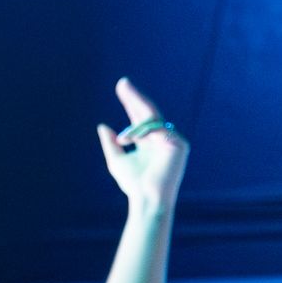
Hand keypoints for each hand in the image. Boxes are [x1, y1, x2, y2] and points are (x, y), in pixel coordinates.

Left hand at [96, 79, 188, 218]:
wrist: (147, 199)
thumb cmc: (133, 184)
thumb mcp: (116, 160)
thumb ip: (110, 144)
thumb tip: (102, 126)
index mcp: (149, 142)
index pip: (140, 117)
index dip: (131, 101)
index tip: (121, 87)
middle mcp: (161, 139)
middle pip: (148, 112)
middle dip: (134, 97)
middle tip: (122, 82)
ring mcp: (171, 142)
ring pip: (152, 118)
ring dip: (135, 109)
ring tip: (123, 104)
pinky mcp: (179, 145)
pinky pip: (157, 130)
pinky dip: (140, 132)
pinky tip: (127, 139)